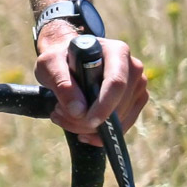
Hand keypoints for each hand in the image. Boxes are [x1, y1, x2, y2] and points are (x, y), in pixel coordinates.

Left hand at [34, 25, 148, 145]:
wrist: (67, 63)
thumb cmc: (60, 59)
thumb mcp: (50, 64)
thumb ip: (61, 82)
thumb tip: (78, 110)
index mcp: (116, 52)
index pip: (116, 82)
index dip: (104, 105)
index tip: (87, 120)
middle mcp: (132, 68)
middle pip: (119, 105)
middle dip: (89, 120)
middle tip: (59, 114)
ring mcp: (137, 86)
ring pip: (120, 119)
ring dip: (89, 127)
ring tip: (63, 115)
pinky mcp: (135, 101)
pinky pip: (122, 127)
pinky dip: (99, 134)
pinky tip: (79, 128)